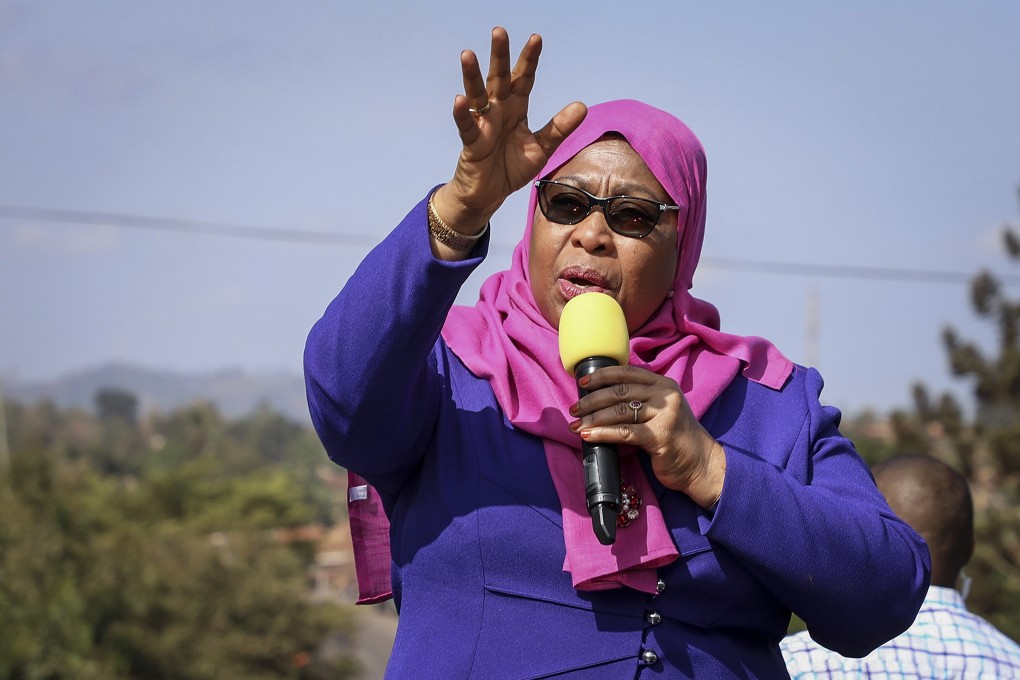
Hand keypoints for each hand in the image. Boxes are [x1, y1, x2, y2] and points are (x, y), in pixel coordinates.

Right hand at [431, 27, 586, 236]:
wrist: (490, 194)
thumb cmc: (512, 167)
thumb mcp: (541, 148)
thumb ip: (559, 128)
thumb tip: (582, 106)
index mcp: (516, 108)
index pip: (523, 79)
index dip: (529, 60)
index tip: (536, 38)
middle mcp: (498, 110)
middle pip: (498, 78)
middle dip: (499, 56)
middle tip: (499, 31)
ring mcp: (482, 124)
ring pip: (476, 95)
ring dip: (472, 76)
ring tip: (467, 55)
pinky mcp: (472, 142)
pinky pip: (467, 125)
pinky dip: (462, 114)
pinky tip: (460, 100)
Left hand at [567, 365, 725, 507]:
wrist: (701, 464)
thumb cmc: (676, 438)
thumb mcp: (662, 410)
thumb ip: (641, 400)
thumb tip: (602, 398)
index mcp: (664, 385)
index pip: (628, 372)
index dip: (603, 375)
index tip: (583, 381)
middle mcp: (665, 396)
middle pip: (620, 391)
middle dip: (592, 400)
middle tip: (574, 408)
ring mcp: (664, 415)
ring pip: (619, 411)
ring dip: (593, 418)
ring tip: (576, 425)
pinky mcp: (660, 437)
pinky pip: (624, 432)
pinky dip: (602, 433)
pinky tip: (588, 435)